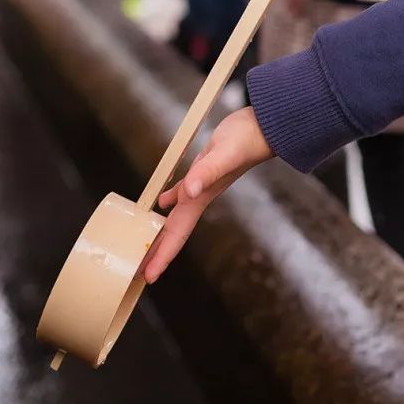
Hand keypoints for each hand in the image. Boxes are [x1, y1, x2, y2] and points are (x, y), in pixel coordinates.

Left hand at [143, 107, 272, 282]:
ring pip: (175, 215)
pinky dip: (169, 200)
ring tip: (147, 244)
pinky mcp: (203, 169)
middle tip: (141, 271)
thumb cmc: (247, 140)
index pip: (178, 233)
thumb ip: (207, 173)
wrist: (263, 127)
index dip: (163, 255)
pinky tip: (162, 201)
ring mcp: (202, 184)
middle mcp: (201, 195)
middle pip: (174, 230)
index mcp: (201, 197)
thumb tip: (189, 191)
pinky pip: (181, 191)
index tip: (150, 276)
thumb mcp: (224, 155)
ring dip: (161, 231)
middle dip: (158, 251)